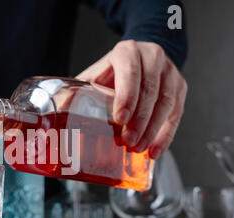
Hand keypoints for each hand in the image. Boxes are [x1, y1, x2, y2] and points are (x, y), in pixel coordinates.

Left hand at [77, 40, 187, 158]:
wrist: (139, 60)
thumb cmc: (112, 73)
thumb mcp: (93, 76)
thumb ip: (76, 93)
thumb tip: (53, 118)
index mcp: (127, 52)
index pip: (130, 72)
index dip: (126, 96)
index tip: (120, 119)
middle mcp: (151, 57)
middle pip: (150, 91)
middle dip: (139, 120)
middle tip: (128, 142)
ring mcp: (169, 71)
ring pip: (166, 103)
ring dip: (153, 130)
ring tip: (140, 149)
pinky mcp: (180, 87)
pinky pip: (177, 113)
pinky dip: (166, 135)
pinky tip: (156, 150)